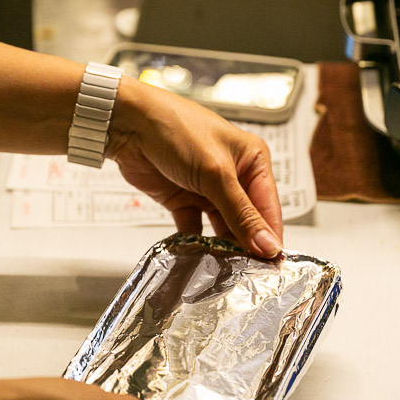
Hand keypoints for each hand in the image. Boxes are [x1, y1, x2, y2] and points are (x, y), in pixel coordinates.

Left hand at [108, 78, 283, 257]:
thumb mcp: (216, 174)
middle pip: (248, 222)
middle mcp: (234, 177)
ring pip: (223, 229)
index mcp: (252, 162)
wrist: (128, 124)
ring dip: (222, 249)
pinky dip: (196, 245)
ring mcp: (208, 191)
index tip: (271, 269)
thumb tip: (268, 245)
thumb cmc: (176, 130)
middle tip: (247, 276)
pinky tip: (197, 259)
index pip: (269, 208)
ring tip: (225, 273)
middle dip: (247, 246)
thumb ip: (242, 214)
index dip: (270, 239)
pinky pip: (196, 230)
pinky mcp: (185, 201)